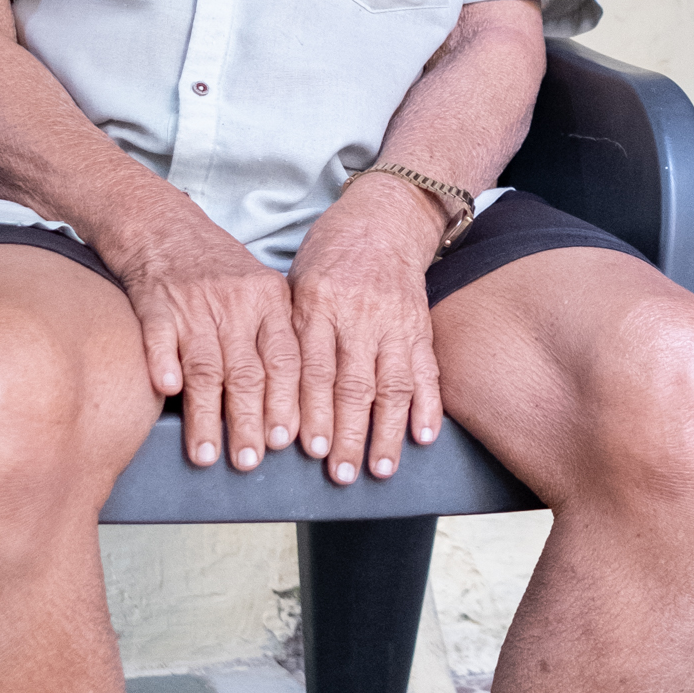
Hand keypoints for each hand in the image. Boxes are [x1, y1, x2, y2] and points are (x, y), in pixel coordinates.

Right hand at [97, 182, 300, 470]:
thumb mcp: (258, 289)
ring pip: (205, 366)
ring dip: (206, 414)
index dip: (286, 403)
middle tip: (250, 460)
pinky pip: (160, 337)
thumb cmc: (213, 265)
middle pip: (247, 371)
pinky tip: (165, 392)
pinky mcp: (154, 303)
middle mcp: (234, 303)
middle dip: (250, 422)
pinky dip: (163, 365)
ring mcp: (193, 303)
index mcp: (268, 300)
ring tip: (207, 453)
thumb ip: (274, 338)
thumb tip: (292, 405)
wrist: (160, 222)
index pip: (285, 359)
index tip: (288, 441)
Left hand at [290, 171, 446, 483]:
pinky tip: (424, 437)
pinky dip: (428, 406)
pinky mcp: (419, 325)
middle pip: (352, 384)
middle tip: (341, 474)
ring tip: (380, 469)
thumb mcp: (295, 282)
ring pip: (391, 384)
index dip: (311, 412)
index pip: (312, 368)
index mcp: (316, 303)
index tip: (308, 449)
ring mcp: (393, 321)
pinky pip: (426, 370)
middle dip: (347, 434)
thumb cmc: (331, 254)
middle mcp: (357, 314)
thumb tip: (266, 393)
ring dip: (386, 432)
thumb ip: (287, 333)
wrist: (385, 219)